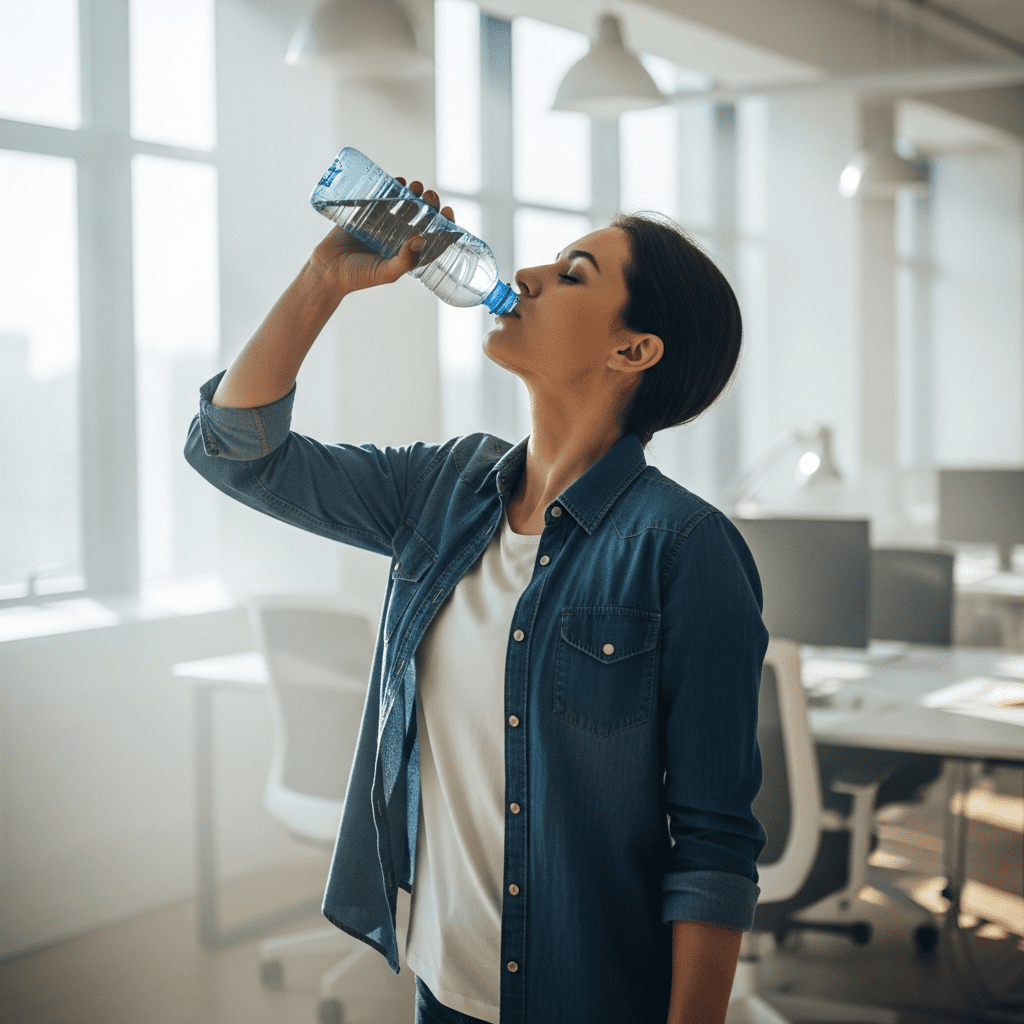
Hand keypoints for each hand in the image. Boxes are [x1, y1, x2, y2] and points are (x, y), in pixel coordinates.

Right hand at [310, 178, 455, 295]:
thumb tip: (421, 239)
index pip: (433, 238)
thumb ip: (405, 261)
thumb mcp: (386, 273)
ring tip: (415, 186)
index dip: (444, 224)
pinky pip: (383, 199)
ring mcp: (383, 225)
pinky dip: (392, 188)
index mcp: (408, 253)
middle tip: (429, 194)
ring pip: (404, 205)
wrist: (327, 269)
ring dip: (413, 194)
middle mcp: (398, 238)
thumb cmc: (359, 276)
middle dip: (428, 204)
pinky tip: (398, 181)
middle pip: (420, 217)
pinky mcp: (367, 215)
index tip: (448, 211)